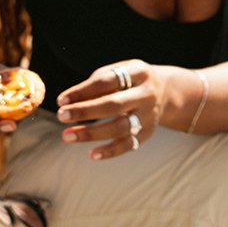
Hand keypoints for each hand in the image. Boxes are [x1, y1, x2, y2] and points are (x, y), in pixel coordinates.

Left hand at [53, 62, 171, 160]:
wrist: (166, 91)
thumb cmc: (129, 80)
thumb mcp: (117, 72)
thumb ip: (95, 85)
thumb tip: (67, 102)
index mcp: (138, 72)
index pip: (106, 81)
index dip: (82, 91)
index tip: (61, 100)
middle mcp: (146, 94)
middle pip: (114, 105)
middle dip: (85, 111)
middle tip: (61, 116)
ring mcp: (149, 115)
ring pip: (120, 127)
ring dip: (92, 133)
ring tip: (67, 136)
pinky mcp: (148, 132)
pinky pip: (129, 144)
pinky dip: (111, 151)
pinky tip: (92, 154)